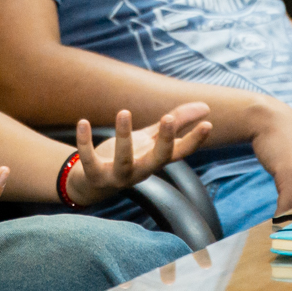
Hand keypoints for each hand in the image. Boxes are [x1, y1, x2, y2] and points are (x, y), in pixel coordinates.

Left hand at [63, 105, 213, 205]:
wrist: (93, 184)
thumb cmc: (128, 157)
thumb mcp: (151, 139)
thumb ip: (175, 123)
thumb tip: (206, 106)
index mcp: (156, 159)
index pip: (181, 152)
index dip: (195, 140)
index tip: (208, 124)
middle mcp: (142, 170)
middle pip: (158, 159)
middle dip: (164, 141)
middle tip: (168, 118)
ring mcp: (119, 176)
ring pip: (124, 160)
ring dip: (124, 137)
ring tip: (124, 111)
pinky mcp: (95, 175)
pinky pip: (89, 159)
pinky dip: (85, 142)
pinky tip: (83, 122)